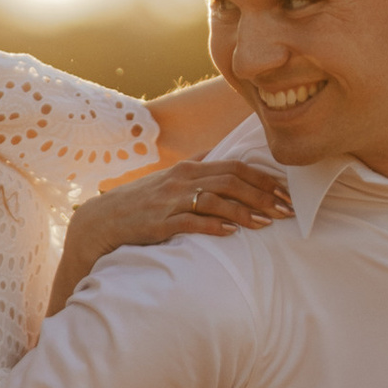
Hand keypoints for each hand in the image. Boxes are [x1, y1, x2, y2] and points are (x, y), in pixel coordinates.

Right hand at [50, 158, 290, 310]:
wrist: (101, 221)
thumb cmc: (140, 202)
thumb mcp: (169, 181)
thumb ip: (195, 168)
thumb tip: (218, 156)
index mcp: (189, 168)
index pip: (235, 168)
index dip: (264, 180)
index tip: (286, 194)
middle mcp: (182, 180)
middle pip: (231, 181)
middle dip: (263, 195)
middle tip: (286, 211)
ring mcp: (169, 200)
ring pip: (215, 199)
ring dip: (244, 211)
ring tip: (267, 223)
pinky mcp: (158, 222)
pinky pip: (190, 221)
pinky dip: (212, 225)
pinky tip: (231, 232)